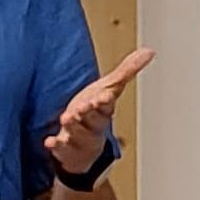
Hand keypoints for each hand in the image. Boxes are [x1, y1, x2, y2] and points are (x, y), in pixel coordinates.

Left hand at [44, 46, 153, 173]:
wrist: (84, 145)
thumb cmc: (95, 111)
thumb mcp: (110, 89)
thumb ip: (127, 71)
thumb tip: (149, 51)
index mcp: (104, 109)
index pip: (107, 104)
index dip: (105, 100)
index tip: (105, 96)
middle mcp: (93, 124)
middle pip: (93, 118)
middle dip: (89, 112)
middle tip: (83, 106)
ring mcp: (79, 137)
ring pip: (78, 133)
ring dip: (73, 127)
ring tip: (66, 119)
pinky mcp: (64, 148)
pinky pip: (61, 148)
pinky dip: (56, 146)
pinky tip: (50, 142)